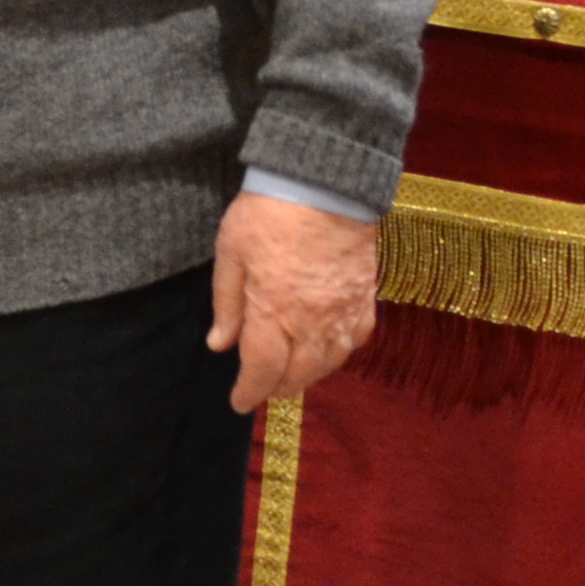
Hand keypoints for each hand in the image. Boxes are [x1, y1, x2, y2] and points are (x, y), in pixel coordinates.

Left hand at [210, 190, 379, 414]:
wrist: (326, 183)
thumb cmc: (268, 214)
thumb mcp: (230, 254)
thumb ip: (227, 304)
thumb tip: (219, 344)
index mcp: (272, 314)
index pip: (262, 372)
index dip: (249, 392)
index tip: (239, 402)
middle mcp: (311, 323)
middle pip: (298, 376)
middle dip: (277, 389)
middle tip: (261, 389)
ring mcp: (343, 311)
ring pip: (329, 363)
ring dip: (308, 376)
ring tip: (291, 375)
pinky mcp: (365, 296)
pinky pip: (357, 339)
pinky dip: (340, 353)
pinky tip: (327, 350)